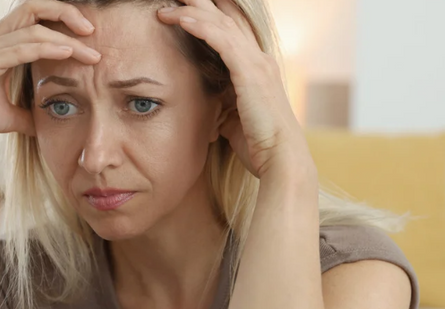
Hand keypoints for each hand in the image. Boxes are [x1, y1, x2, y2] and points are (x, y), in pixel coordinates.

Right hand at [0, 0, 101, 146]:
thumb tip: (49, 126)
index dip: (62, 22)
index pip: (35, 18)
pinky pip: (22, 47)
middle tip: (94, 33)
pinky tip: (68, 54)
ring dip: (67, 37)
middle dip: (68, 14)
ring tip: (91, 51)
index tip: (88, 41)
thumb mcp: (6, 116)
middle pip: (35, 8)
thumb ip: (29, 115)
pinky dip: (48, 48)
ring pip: (34, 27)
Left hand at [156, 0, 308, 178]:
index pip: (233, 29)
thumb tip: (206, 109)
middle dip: (201, 4)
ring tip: (165, 5)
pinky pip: (221, 40)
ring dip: (191, 10)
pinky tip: (180, 18)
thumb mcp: (233, 119)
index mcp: (256, 68)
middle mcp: (259, 59)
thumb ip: (221, 106)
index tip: (188, 6)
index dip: (212, 14)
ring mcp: (256, 63)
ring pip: (220, 24)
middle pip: (226, 18)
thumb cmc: (258, 144)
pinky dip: (199, 26)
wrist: (279, 159)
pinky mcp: (249, 72)